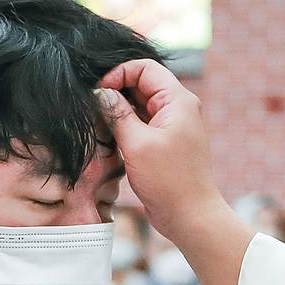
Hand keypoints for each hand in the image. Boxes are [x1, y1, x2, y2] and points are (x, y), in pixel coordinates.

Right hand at [97, 60, 253, 284]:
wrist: (191, 216)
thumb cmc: (169, 182)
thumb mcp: (137, 144)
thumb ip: (117, 114)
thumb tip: (100, 93)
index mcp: (178, 101)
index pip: (144, 68)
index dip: (118, 74)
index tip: (98, 92)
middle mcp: (179, 108)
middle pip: (142, 84)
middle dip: (116, 92)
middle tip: (93, 108)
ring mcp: (173, 125)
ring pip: (140, 104)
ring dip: (119, 111)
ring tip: (100, 124)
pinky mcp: (166, 142)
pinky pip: (143, 123)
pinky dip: (126, 126)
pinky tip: (110, 138)